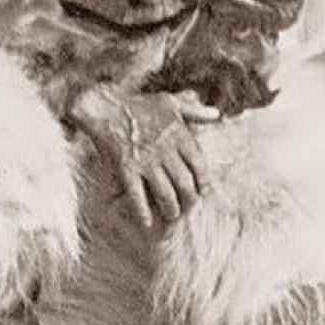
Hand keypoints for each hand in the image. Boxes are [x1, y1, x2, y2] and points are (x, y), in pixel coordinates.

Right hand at [71, 85, 218, 228]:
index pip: (199, 166)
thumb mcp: (171, 102)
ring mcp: (146, 161)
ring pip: (165, 193)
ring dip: (171, 209)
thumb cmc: (140, 105)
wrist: (106, 107)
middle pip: (185, 184)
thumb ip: (195, 111)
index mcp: (179, 135)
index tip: (202, 192)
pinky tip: (146, 222)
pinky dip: (142, 212)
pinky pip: (137, 196)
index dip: (204, 183)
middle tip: (187, 208)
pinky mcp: (126, 168)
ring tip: (171, 215)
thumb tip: (217, 114)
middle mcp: (165, 150)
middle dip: (189, 200)